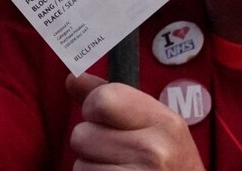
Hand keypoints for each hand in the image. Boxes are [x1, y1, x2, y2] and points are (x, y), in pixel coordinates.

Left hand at [66, 74, 203, 170]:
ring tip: (118, 168)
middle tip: (115, 151)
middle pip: (82, 134)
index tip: (105, 118)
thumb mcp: (153, 122)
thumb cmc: (168, 160)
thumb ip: (112, 97)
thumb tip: (73, 78)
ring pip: (79, 164)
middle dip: (91, 142)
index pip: (102, 100)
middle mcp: (152, 151)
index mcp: (163, 122)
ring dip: (91, 166)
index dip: (94, 108)